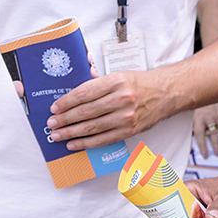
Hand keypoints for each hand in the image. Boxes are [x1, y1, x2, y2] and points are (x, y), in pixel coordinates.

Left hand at [47, 70, 169, 149]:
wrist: (165, 93)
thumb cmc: (140, 83)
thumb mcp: (119, 74)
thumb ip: (98, 80)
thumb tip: (78, 83)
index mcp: (116, 81)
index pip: (84, 93)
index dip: (66, 102)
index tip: (55, 107)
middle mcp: (121, 99)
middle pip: (86, 111)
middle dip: (65, 119)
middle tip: (51, 123)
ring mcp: (126, 116)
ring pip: (92, 127)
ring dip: (71, 132)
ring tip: (57, 135)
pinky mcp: (130, 130)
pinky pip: (103, 139)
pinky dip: (86, 143)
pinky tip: (74, 143)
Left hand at [193, 99, 217, 156]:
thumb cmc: (210, 98)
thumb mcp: (200, 105)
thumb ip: (197, 117)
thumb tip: (195, 131)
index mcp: (194, 114)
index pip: (190, 130)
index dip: (189, 141)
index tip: (189, 150)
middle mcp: (201, 116)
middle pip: (200, 134)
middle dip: (202, 146)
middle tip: (205, 155)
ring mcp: (211, 116)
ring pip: (212, 134)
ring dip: (215, 145)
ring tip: (217, 153)